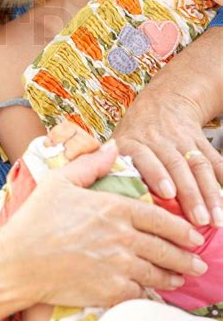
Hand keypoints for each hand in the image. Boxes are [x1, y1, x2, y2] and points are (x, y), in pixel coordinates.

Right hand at [0, 142, 206, 308]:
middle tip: (198, 262)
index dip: (180, 228)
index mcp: (112, 208)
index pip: (158, 218)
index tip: (193, 235)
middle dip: (186, 256)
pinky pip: (139, 293)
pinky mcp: (109, 291)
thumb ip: (90, 163)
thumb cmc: (35, 219)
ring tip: (182, 278)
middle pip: (165, 248)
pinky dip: (150, 293)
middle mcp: (120, 237)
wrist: (17, 262)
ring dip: (173, 276)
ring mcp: (117, 266)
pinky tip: (153, 292)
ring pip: (156, 273)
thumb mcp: (60, 181)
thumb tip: (113, 146)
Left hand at [113, 88, 222, 227]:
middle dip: (190, 194)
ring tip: (217, 219)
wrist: (164, 100)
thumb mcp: (119, 143)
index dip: (157, 173)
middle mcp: (160, 140)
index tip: (168, 193)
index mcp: (135, 142)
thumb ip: (113, 168)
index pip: (146, 157)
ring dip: (210, 193)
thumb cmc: (136, 133)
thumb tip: (109, 202)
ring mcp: (184, 140)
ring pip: (199, 165)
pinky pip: (215, 160)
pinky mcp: (202, 142)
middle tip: (199, 220)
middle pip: (177, 166)